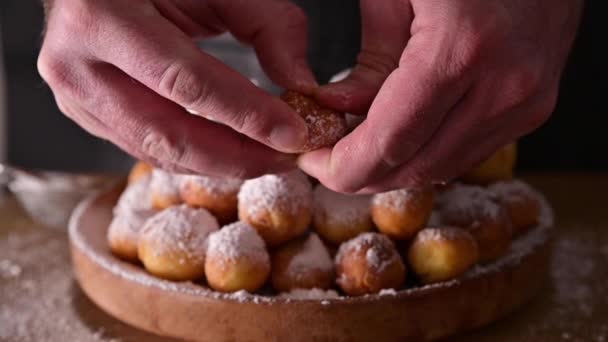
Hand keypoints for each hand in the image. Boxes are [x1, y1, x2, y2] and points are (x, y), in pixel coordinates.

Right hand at [38, 0, 315, 177]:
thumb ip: (266, 24)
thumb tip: (301, 84)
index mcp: (100, 18)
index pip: (185, 82)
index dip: (245, 114)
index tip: (292, 134)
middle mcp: (76, 64)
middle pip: (168, 132)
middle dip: (235, 157)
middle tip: (284, 159)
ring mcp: (75, 97)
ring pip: (157, 152)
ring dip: (219, 164)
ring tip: (266, 159)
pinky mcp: (86, 115)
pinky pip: (147, 149)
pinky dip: (194, 157)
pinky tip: (230, 153)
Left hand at [299, 0, 582, 192]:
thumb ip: (369, 61)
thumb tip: (340, 111)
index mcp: (460, 47)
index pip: (389, 142)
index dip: (343, 167)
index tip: (313, 163)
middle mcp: (503, 85)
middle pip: (414, 168)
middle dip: (362, 176)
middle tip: (327, 162)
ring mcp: (525, 102)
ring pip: (442, 169)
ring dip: (394, 170)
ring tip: (359, 151)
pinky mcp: (534, 108)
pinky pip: (468, 153)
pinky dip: (428, 156)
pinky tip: (402, 141)